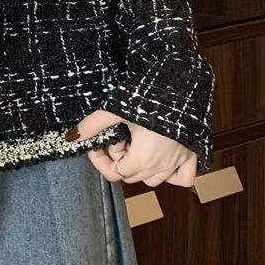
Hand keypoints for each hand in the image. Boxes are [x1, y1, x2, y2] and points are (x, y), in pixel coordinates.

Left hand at [73, 108, 197, 186]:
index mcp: (143, 157)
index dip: (101, 160)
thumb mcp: (115, 109)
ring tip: (135, 144)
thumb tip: (72, 136)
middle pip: (131, 175)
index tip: (97, 145)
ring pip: (155, 179)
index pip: (115, 173)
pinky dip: (171, 175)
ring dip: (140, 167)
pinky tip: (161, 160)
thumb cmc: (150, 97)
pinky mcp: (192, 153)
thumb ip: (93, 124)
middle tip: (116, 137)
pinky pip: (184, 177)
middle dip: (118, 159)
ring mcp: (179, 161)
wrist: (182, 85)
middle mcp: (162, 164)